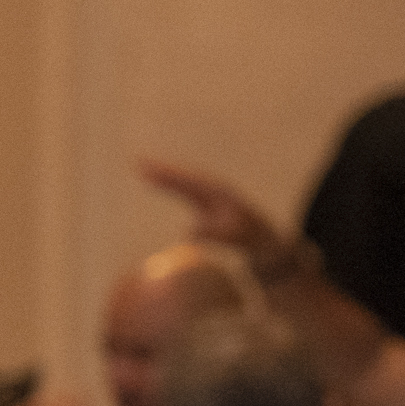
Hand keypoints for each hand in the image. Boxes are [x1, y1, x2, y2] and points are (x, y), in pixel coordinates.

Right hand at [136, 159, 291, 266]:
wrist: (266, 243)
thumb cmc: (250, 241)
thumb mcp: (235, 238)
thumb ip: (215, 233)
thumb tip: (188, 231)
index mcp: (220, 194)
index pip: (190, 182)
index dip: (170, 176)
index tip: (150, 172)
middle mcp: (215, 189)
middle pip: (185, 176)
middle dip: (162, 169)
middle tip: (138, 162)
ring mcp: (211, 195)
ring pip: (184, 180)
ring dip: (164, 174)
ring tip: (141, 169)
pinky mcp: (208, 203)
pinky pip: (185, 189)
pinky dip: (169, 183)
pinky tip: (156, 182)